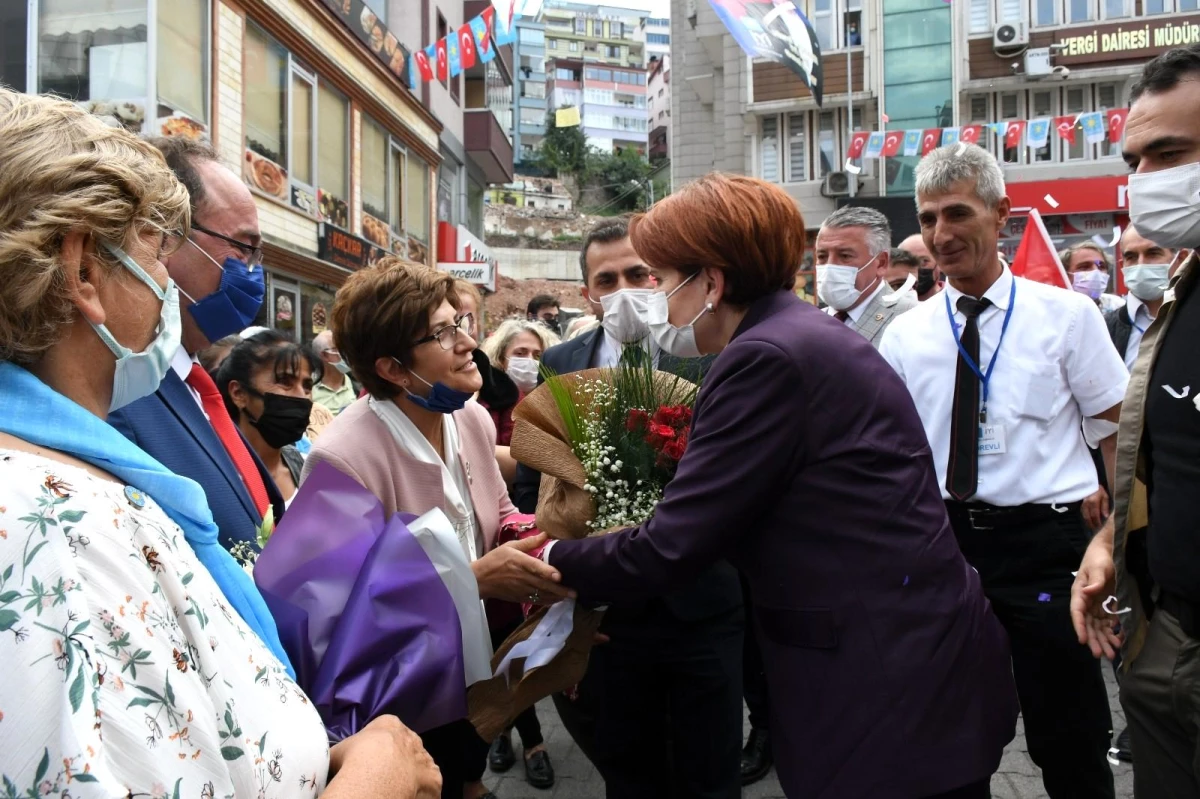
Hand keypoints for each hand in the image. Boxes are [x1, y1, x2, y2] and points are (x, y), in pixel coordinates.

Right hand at [326, 715, 441, 797]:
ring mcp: (425, 758)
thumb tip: (335, 761)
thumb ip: (342, 751)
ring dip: (410, 775)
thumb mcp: (339, 750)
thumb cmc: (354, 760)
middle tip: (381, 777)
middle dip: (396, 760)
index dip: (377, 746)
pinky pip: (429, 786)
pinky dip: (420, 793)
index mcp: (389, 724)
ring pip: (419, 766)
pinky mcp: (434, 780)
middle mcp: (411, 737)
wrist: (376, 777)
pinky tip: (407, 797)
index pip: (386, 730)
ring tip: (394, 789)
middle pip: (405, 747)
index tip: (368, 760)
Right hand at [473, 534, 575, 603]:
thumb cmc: (495, 560)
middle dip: (560, 590)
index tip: (559, 576)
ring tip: (569, 597)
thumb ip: (530, 542)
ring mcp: (521, 589)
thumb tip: (546, 534)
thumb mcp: (510, 546)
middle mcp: (522, 577)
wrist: (480, 579)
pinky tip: (556, 601)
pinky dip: (547, 602)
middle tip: (574, 593)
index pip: (535, 568)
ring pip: (541, 595)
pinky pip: (536, 601)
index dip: (547, 572)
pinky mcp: (519, 597)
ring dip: (556, 597)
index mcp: (520, 562)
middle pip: (543, 584)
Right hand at [1070, 531, 1121, 660]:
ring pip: (1098, 627)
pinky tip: (1119, 640)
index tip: (1082, 640)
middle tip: (1102, 654)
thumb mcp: (1098, 568)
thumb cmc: (1099, 559)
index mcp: (1080, 593)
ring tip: (1113, 653)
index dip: (1080, 627)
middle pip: (1088, 625)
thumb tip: (1089, 591)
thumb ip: (1095, 580)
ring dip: (1104, 640)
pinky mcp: (1107, 606)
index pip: (1077, 613)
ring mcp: (1097, 605)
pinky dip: (1113, 632)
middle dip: (1094, 640)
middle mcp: (1086, 602)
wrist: (1108, 553)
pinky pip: (1109, 623)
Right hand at [1080, 486, 1109, 531]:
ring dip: (1087, 522)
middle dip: (1092, 524)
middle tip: (1095, 529)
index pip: (1095, 515)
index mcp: (1094, 502)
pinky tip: (1087, 520)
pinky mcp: (1080, 504)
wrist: (1089, 483)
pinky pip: (1082, 513)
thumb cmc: (1099, 490)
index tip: (1100, 527)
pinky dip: (1084, 517)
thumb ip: (1105, 506)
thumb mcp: (1105, 496)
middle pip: (1088, 517)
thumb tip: (1106, 516)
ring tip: (1091, 526)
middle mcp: (1087, 504)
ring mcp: (1082, 504)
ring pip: (1084, 515)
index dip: (1097, 522)